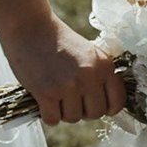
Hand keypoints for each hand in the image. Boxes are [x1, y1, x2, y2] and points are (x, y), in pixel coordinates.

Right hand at [1, 15, 126, 125]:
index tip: (95, 105)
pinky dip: (48, 115)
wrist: (29, 27)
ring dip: (63, 112)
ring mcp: (68, 86)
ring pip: (73, 118)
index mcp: (104, 65)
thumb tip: (104, 102)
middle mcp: (90, 77)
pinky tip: (44, 102)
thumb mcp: (88, 52)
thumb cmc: (57, 40)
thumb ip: (99, 74)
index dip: (107, 108)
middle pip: (95, 114)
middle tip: (71, 100)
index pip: (117, 101)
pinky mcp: (47, 93)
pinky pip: (52, 119)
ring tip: (56, 96)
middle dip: (83, 111)